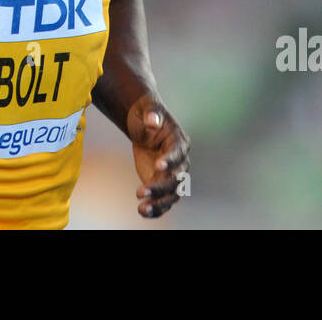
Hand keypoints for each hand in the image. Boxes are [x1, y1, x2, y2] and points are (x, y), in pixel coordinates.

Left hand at [127, 96, 189, 218]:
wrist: (143, 126)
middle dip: (160, 186)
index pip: (178, 153)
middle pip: (176, 178)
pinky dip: (156, 209)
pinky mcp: (163, 184)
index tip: (158, 165)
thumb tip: (153, 120)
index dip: (170, 160)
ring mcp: (173, 175)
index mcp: (179, 141)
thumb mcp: (146, 110)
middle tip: (140, 191)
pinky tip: (143, 213)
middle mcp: (181, 161)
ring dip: (159, 203)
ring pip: (172, 194)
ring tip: (142, 209)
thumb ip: (151, 114)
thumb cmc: (146, 114)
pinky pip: (164, 200)